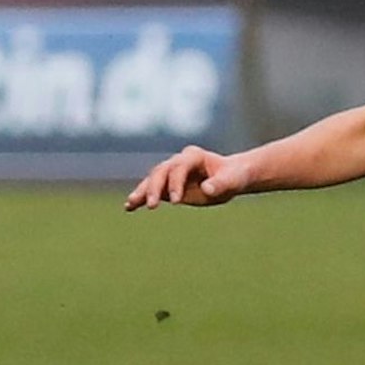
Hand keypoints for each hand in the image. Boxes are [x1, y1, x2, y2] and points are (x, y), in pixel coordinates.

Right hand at [125, 145, 250, 209]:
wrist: (231, 178)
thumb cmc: (234, 176)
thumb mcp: (233, 181)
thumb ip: (221, 184)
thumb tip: (206, 189)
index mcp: (194, 156)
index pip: (179, 167)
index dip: (176, 183)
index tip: (176, 201)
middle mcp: (179, 162)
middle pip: (161, 172)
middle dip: (155, 188)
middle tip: (152, 206)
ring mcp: (172, 174)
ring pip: (152, 180)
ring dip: (142, 192)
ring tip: (130, 205)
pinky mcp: (169, 186)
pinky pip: (152, 191)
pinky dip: (141, 198)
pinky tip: (130, 208)